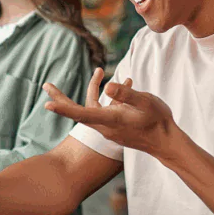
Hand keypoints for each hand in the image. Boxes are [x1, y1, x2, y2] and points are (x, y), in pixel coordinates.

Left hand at [43, 67, 184, 164]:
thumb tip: (109, 85)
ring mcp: (109, 126)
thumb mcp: (145, 102)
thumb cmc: (158, 121)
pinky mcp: (115, 125)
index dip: (64, 108)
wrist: (166, 142)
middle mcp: (105, 125)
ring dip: (89, 90)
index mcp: (110, 120)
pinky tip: (122, 81)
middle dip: (61, 99)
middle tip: (46, 85)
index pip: (81, 114)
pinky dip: (107, 96)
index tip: (47, 104)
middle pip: (77, 112)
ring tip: (97, 72)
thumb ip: (126, 94)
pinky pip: (104, 109)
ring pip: (90, 108)